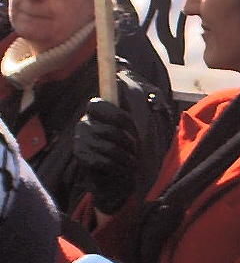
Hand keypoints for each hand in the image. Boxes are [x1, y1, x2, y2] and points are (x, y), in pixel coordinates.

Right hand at [74, 98, 139, 213]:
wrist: (118, 176)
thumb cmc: (128, 148)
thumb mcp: (133, 126)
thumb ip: (130, 106)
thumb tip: (126, 86)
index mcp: (96, 112)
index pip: (98, 104)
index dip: (120, 117)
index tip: (135, 130)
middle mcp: (84, 124)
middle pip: (112, 131)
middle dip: (131, 144)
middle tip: (137, 152)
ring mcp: (80, 140)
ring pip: (111, 148)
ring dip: (127, 159)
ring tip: (133, 163)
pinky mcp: (81, 157)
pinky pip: (104, 161)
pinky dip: (119, 168)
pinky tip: (124, 170)